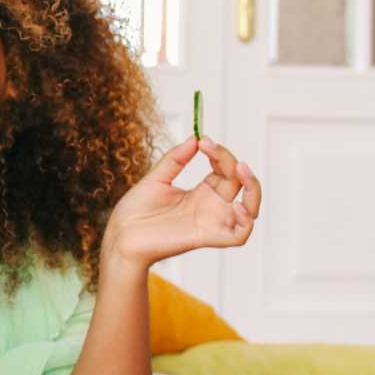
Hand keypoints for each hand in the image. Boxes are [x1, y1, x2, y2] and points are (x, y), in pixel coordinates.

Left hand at [104, 135, 261, 268]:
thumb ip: (176, 159)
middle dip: (232, 162)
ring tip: (242, 170)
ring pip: (250, 209)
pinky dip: (246, 222)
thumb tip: (195, 137)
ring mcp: (211, 222)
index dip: (219, 153)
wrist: (121, 234)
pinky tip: (236, 205)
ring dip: (253, 189)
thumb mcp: (156, 178)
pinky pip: (238, 235)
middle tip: (211, 148)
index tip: (203, 140)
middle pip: (239, 183)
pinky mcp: (207, 237)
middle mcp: (210, 207)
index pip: (225, 170)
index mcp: (201, 193)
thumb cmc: (136, 210)